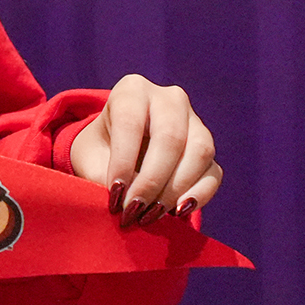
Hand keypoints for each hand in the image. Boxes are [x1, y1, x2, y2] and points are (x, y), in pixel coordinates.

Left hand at [69, 73, 221, 227]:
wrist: (116, 151)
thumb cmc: (99, 150)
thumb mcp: (90, 157)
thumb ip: (105, 175)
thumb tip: (129, 201)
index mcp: (132, 90)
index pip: (131, 122)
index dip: (123, 161)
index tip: (115, 194)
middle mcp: (169, 99)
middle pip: (170, 138)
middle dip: (152, 181)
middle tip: (134, 210)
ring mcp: (194, 121)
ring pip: (199, 152)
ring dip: (175, 189)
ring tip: (151, 215)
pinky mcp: (208, 149)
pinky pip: (213, 172)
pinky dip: (198, 195)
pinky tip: (177, 213)